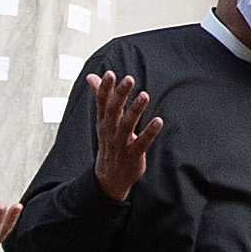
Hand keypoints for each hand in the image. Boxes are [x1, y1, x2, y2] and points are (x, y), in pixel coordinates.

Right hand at [89, 76, 159, 207]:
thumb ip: (100, 97)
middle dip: (120, 94)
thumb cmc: (109, 142)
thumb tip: (91, 76)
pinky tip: (159, 121)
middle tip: (129, 78)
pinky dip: (149, 132)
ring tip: (144, 95)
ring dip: (135, 110)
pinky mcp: (133, 155)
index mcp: (103, 121)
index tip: (110, 73)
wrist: (109, 178)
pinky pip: (141, 143)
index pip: (102, 102)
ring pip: (126, 125)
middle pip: (113, 111)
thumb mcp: (103, 120)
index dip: (105, 88)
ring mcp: (121, 144)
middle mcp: (110, 131)